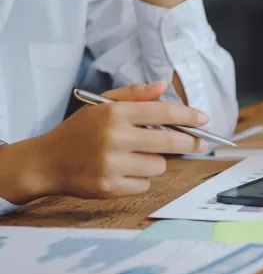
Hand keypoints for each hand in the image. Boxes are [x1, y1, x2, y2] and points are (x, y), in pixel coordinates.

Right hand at [32, 80, 208, 198]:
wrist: (46, 162)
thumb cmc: (79, 131)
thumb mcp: (102, 105)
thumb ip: (134, 94)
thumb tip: (164, 86)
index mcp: (114, 113)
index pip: (163, 113)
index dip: (189, 116)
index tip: (204, 119)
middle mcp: (113, 137)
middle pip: (170, 142)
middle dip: (190, 142)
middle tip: (199, 143)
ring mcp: (111, 164)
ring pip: (159, 165)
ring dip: (155, 161)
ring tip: (136, 156)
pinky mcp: (109, 187)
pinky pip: (145, 184)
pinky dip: (140, 179)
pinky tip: (124, 171)